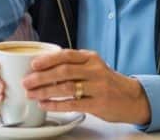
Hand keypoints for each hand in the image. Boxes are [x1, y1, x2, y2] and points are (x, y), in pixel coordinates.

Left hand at [23, 49, 150, 124]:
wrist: (132, 98)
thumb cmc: (107, 82)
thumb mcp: (93, 66)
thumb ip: (73, 64)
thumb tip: (43, 66)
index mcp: (91, 58)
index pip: (67, 55)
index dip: (48, 59)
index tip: (33, 64)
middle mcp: (95, 71)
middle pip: (64, 71)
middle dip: (42, 77)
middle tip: (27, 81)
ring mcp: (97, 88)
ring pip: (66, 88)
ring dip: (45, 91)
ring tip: (31, 94)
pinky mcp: (98, 104)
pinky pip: (72, 104)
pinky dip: (56, 104)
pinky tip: (45, 105)